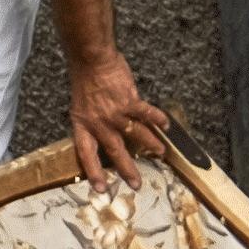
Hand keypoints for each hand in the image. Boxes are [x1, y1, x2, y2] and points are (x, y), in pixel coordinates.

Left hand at [65, 47, 176, 193]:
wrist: (91, 59)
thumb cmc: (85, 78)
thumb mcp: (81, 105)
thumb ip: (93, 120)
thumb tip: (108, 130)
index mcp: (83, 125)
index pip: (87, 155)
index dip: (93, 172)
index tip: (100, 189)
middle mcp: (100, 124)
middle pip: (115, 152)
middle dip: (127, 169)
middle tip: (137, 184)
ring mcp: (115, 114)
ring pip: (136, 135)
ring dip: (150, 145)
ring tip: (161, 153)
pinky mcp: (129, 101)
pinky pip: (146, 114)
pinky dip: (158, 119)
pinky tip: (166, 124)